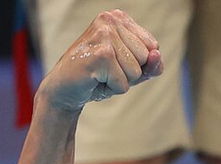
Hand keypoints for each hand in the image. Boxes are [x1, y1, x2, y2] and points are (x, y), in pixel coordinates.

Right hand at [37, 10, 163, 112]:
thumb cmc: (99, 77)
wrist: (64, 88)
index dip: (139, 63)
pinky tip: (95, 79)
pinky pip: (124, 84)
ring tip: (100, 73)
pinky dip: (112, 88)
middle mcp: (110, 20)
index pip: (153, 46)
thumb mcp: (132, 70)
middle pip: (146, 57)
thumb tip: (156, 55)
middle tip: (106, 69)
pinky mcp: (100, 54)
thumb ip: (152, 65)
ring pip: (136, 71)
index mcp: (119, 18)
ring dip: (121, 80)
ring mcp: (104, 35)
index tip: (115, 61)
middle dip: (130, 72)